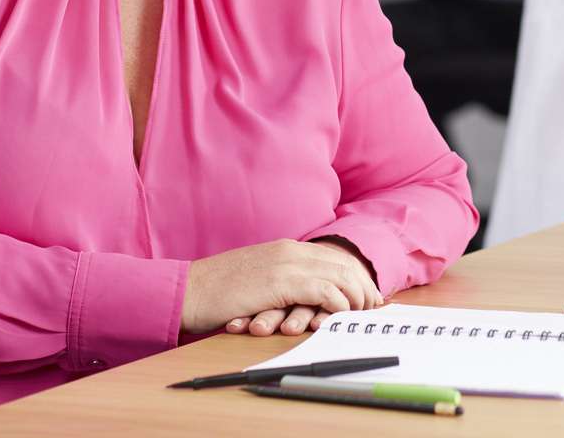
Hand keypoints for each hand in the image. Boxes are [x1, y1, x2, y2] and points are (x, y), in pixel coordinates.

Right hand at [181, 239, 382, 335]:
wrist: (188, 290)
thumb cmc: (218, 291)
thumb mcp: (257, 278)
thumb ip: (281, 279)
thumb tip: (303, 295)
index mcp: (286, 248)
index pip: (334, 257)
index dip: (355, 276)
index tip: (368, 294)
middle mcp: (291, 251)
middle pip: (343, 264)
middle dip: (363, 286)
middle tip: (375, 306)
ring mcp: (286, 264)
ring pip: (339, 276)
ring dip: (356, 297)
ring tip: (363, 314)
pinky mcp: (281, 283)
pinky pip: (323, 291)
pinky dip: (338, 304)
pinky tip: (341, 316)